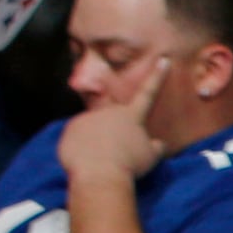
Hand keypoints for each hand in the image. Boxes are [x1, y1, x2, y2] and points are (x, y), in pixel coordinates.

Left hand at [56, 57, 173, 187]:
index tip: (163, 59)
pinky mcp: (70, 128)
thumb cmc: (129, 164)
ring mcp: (88, 118)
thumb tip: (159, 143)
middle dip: (113, 128)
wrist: (98, 173)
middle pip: (113, 115)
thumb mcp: (150, 157)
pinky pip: (77, 135)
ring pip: (93, 127)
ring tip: (100, 159)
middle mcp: (109, 112)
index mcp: (131, 116)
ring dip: (97, 139)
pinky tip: (86, 159)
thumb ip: (155, 146)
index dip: (157, 76)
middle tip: (115, 150)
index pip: (148, 93)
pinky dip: (81, 145)